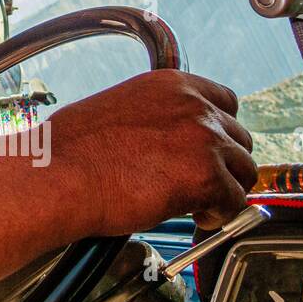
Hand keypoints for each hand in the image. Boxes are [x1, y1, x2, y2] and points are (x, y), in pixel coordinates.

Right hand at [51, 69, 256, 234]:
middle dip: (224, 163)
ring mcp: (204, 140)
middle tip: (201, 182)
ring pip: (244, 170)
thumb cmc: (72, 150)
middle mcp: (193, 106)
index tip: (210, 148)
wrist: (58, 175)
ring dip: (224, 189)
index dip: (220, 130)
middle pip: (239, 138)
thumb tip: (170, 140)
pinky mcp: (206, 178)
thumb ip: (156, 118)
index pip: (226, 101)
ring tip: (198, 204)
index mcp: (170, 84)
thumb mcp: (118, 109)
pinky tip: (194, 217)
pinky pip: (234, 202)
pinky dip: (219, 215)